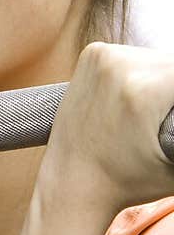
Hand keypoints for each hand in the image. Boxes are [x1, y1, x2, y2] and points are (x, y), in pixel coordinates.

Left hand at [44, 42, 173, 214]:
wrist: (71, 180)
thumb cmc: (129, 182)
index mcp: (143, 90)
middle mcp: (120, 64)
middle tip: (168, 116)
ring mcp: (103, 54)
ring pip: (160, 57)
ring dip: (169, 76)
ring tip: (162, 108)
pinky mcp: (93, 51)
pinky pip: (136, 54)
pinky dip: (146, 69)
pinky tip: (143, 93)